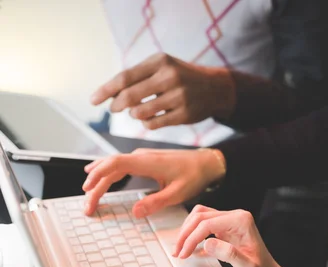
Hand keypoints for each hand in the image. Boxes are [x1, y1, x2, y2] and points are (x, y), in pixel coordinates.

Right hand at [82, 148, 224, 216]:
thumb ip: (156, 202)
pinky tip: (97, 175)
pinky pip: (118, 164)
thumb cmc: (194, 175)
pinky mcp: (143, 160)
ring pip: (111, 164)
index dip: (98, 176)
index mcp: (146, 162)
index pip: (114, 164)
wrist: (206, 162)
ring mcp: (140, 157)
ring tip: (87, 193)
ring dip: (98, 178)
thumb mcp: (177, 193)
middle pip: (108, 167)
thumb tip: (135, 212)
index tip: (88, 190)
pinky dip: (106, 172)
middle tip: (87, 206)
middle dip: (94, 185)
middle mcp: (140, 156)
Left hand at [91, 53, 235, 128]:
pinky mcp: (184, 114)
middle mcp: (169, 77)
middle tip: (113, 109)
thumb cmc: (181, 78)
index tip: (93, 100)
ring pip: (141, 112)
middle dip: (116, 105)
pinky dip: (147, 123)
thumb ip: (139, 78)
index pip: (125, 77)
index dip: (106, 90)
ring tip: (136, 112)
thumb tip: (111, 95)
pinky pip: (154, 124)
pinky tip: (148, 119)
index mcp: (160, 61)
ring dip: (134, 115)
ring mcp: (178, 97)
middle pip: (130, 96)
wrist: (214, 88)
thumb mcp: (162, 68)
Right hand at [173, 205, 297, 266]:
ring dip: (187, 231)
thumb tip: (207, 243)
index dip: (192, 238)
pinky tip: (189, 247)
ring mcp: (230, 221)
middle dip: (186, 234)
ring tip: (180, 249)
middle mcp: (235, 217)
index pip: (207, 223)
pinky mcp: (225, 228)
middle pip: (201, 216)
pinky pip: (203, 224)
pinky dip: (193, 233)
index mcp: (241, 221)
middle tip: (177, 252)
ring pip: (200, 216)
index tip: (183, 254)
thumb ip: (229, 254)